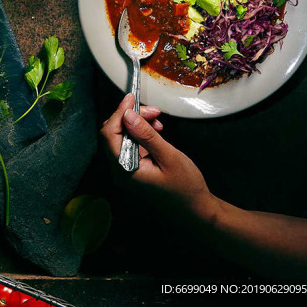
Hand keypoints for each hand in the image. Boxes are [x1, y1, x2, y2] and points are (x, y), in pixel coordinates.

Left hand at [101, 93, 214, 218]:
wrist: (196, 209)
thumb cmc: (185, 186)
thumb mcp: (168, 156)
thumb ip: (146, 135)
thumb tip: (127, 114)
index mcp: (125, 169)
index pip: (110, 134)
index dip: (119, 112)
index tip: (132, 98)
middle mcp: (120, 170)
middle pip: (114, 133)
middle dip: (131, 116)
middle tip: (153, 111)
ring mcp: (126, 169)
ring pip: (123, 136)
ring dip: (138, 123)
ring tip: (158, 121)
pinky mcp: (134, 167)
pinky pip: (131, 144)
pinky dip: (141, 133)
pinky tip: (156, 130)